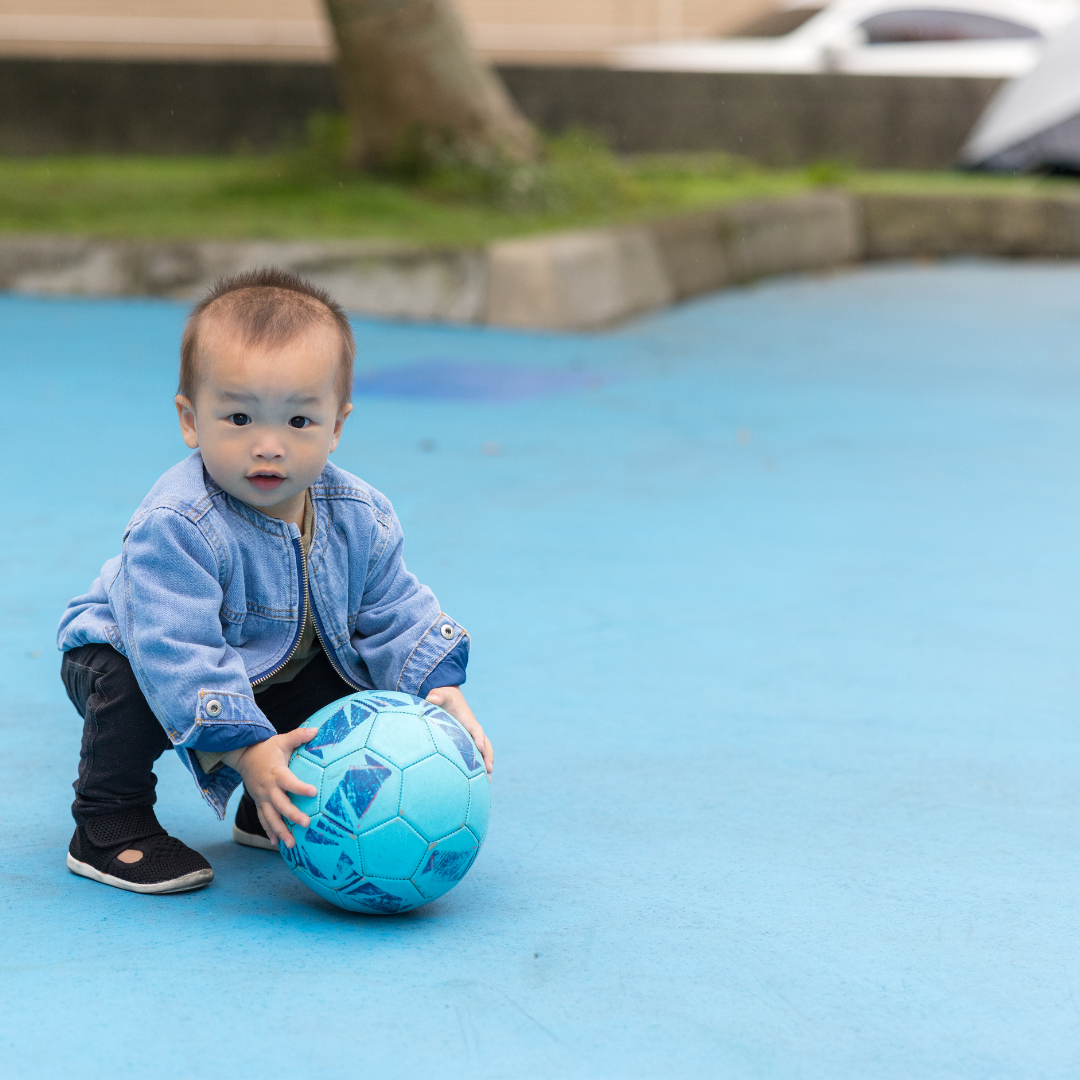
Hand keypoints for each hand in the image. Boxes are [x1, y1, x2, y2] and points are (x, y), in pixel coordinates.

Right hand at [223, 728, 317, 847]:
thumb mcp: (282, 740)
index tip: (314, 792)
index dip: (300, 787)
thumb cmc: (267, 748)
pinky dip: (269, 831)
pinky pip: (263, 819)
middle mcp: (268, 788)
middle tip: (306, 824)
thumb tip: (316, 729)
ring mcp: (262, 798)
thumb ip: (299, 736)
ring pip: (270, 817)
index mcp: (276, 773)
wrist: (243, 756)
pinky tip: (277, 843)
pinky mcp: (259, 803)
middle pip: (280, 805)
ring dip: (280, 831)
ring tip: (291, 844)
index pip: (289, 782)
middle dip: (292, 816)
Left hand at [426, 686, 492, 775]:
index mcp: (468, 719)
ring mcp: (472, 738)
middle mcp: (473, 730)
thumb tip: (432, 696)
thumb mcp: (441, 694)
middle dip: (488, 756)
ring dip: (486, 766)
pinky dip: (478, 768)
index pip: (476, 729)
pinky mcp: (467, 744)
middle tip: (489, 769)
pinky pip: (474, 756)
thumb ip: (437, 695)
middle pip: (484, 744)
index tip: (479, 747)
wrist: (450, 698)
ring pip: (482, 753)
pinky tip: (475, 783)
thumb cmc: (445, 697)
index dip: (479, 737)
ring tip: (487, 783)